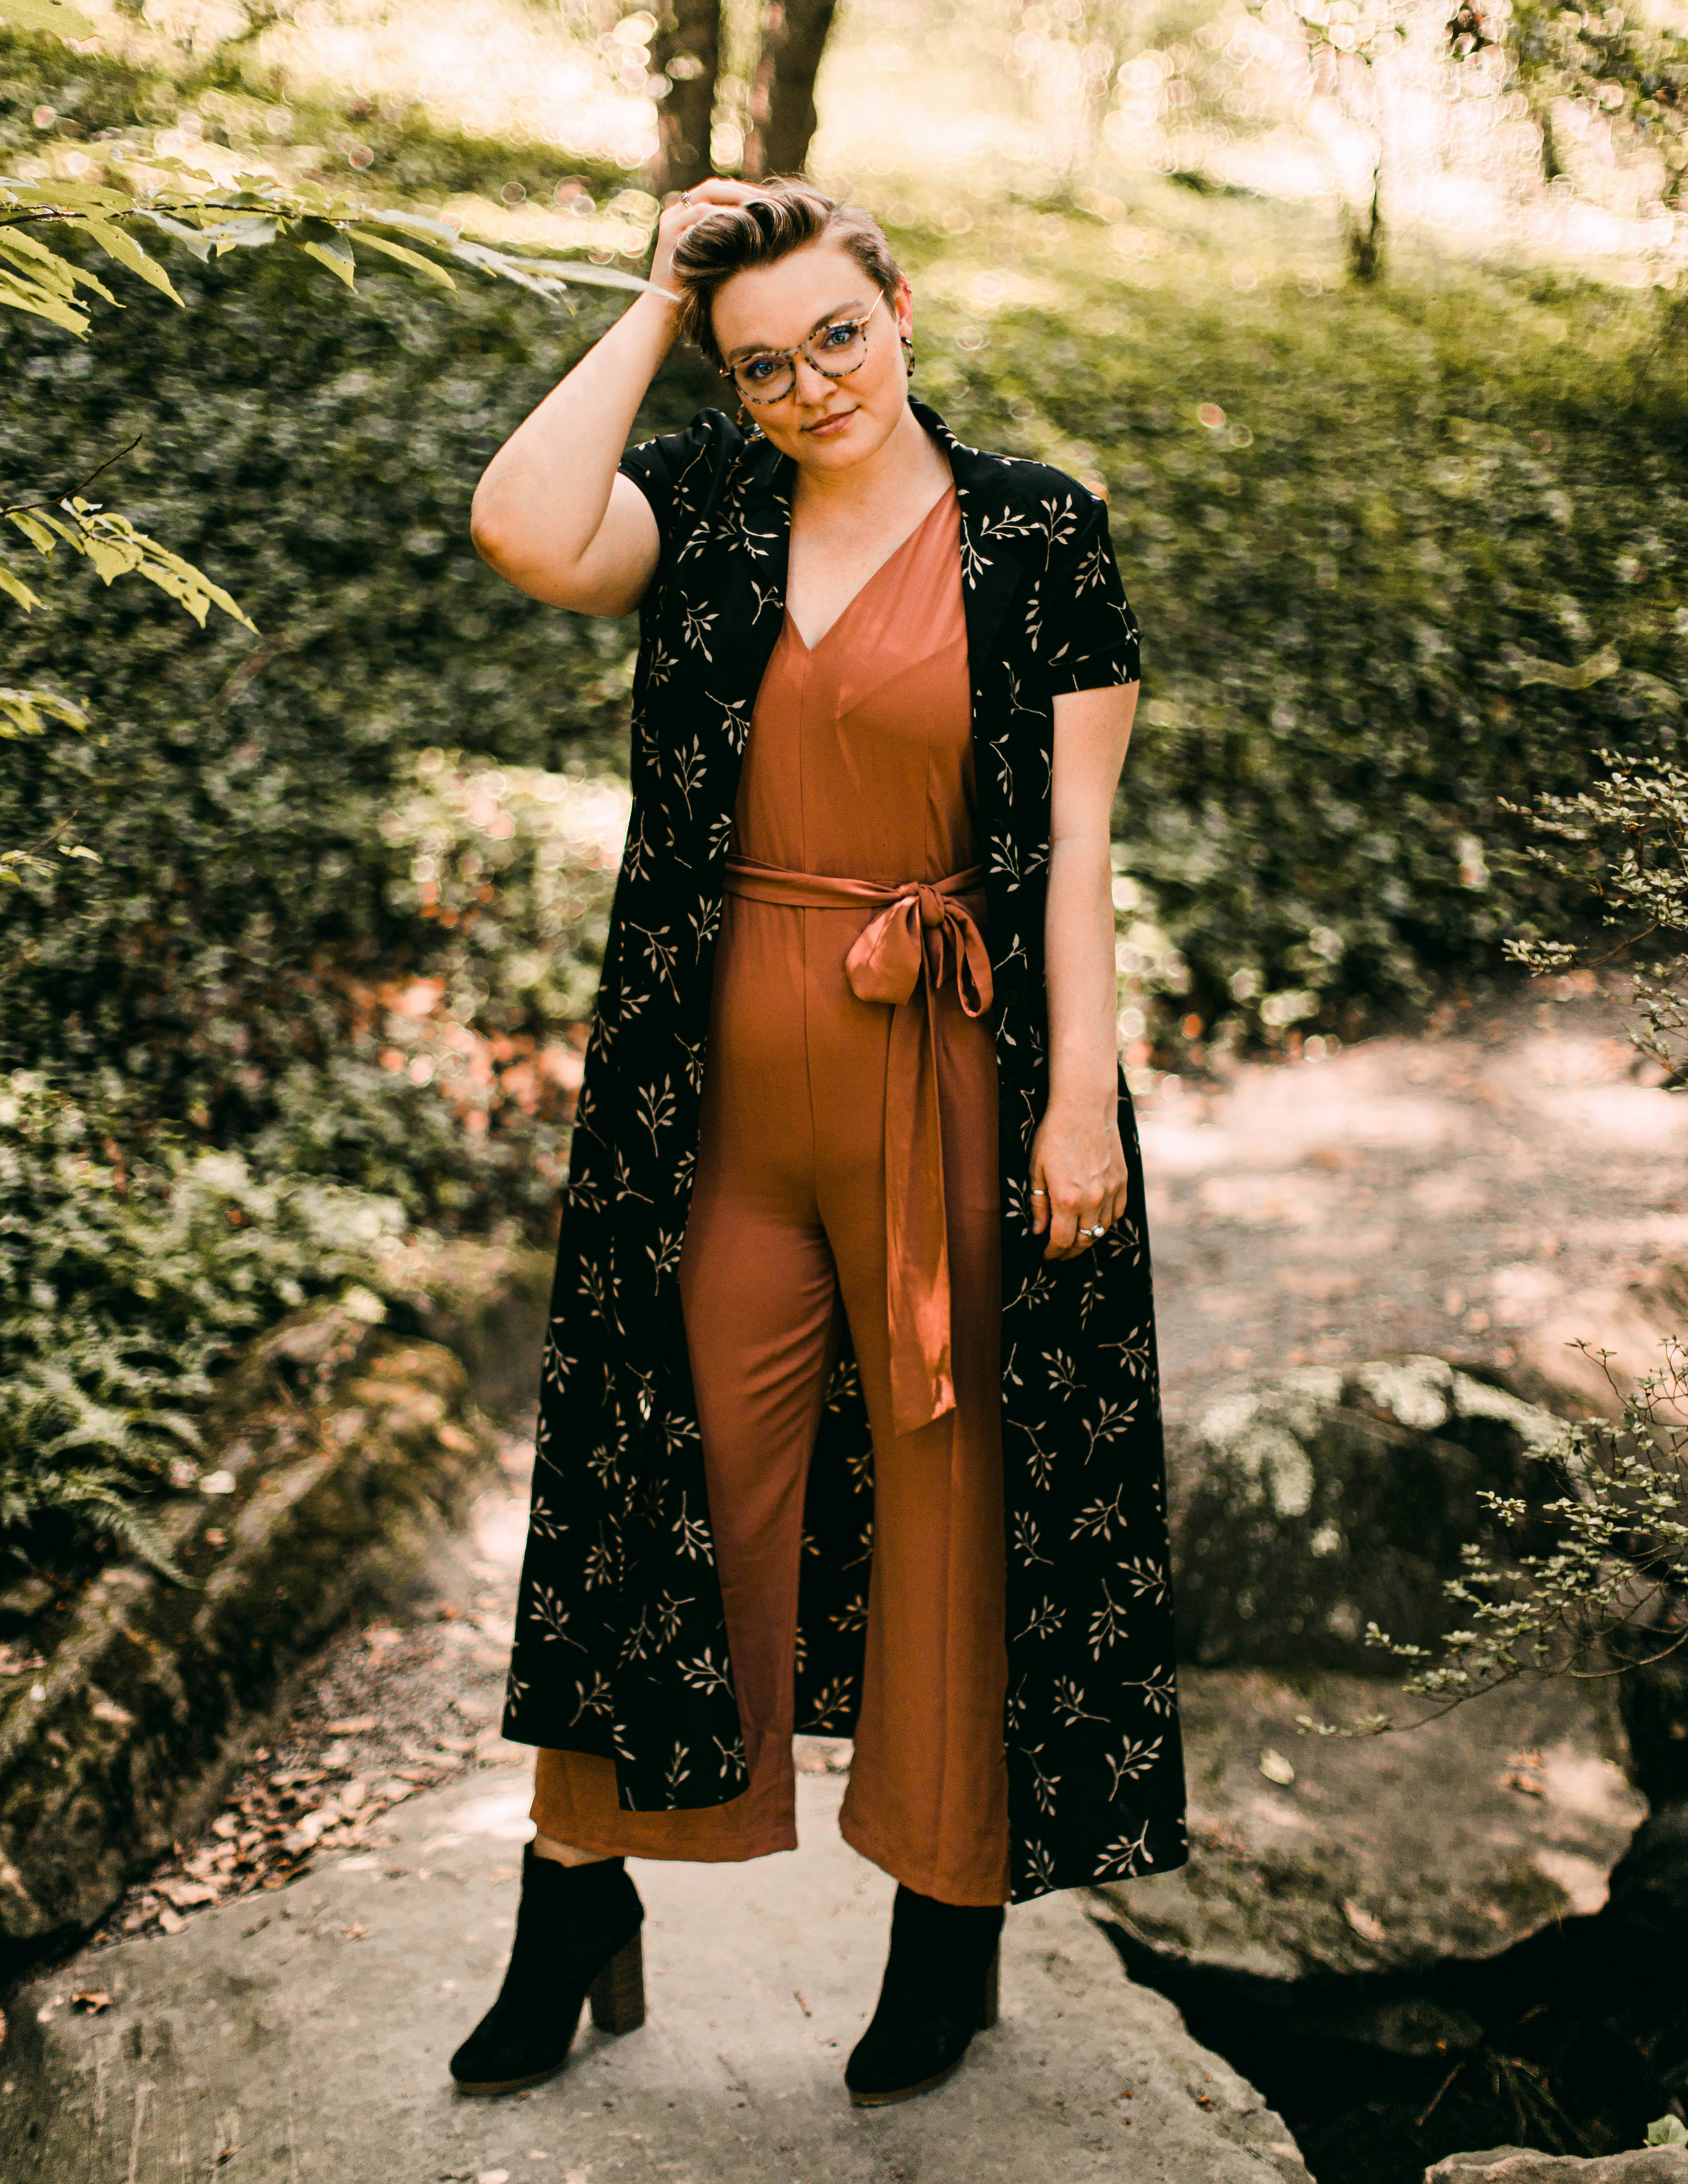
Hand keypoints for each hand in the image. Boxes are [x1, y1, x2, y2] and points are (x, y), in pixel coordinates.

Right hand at [649, 176, 778, 299]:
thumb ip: (727, 240)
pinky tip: (742, 220)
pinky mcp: (668, 231)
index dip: (742, 191)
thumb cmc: (694, 293)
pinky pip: (698, 212)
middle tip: (767, 198)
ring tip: (759, 206)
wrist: (665, 313)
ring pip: (706, 193)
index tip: (767, 199)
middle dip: (742, 190)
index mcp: (687, 215)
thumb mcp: (715, 260)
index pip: (717, 191)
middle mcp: (677, 212)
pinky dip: (721, 213)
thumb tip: (760, 229)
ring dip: (736, 197)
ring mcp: (671, 220)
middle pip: (713, 187)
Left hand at [1028, 1098, 1127, 1261]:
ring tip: (1076, 1240)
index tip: (1046, 1256)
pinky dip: (1106, 1223)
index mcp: (1067, 1199)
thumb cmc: (1055, 1135)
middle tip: (1059, 1254)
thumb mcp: (1036, 1168)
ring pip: (1102, 1230)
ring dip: (1088, 1240)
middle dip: (1070, 1252)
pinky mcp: (1123, 1181)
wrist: (1085, 1107)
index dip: (1053, 1253)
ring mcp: (1111, 1191)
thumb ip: (1038, 1203)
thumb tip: (1039, 1231)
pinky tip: (1095, 1222)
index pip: (1062, 1241)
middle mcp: (1093, 1200)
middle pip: (1084, 1241)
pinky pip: (1117, 1213)